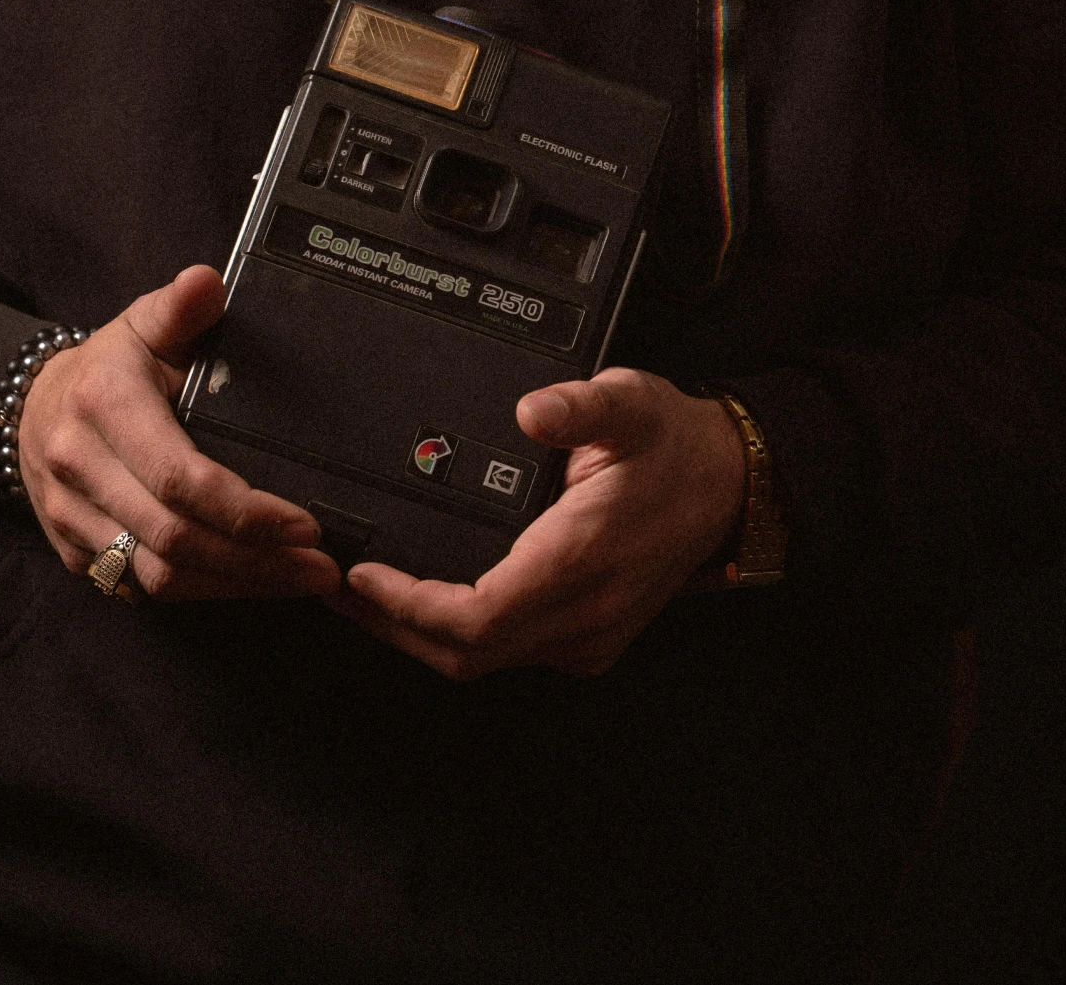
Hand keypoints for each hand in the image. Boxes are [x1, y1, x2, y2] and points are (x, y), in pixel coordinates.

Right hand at [18, 264, 341, 602]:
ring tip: (299, 579)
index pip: (179, 477)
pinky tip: (249, 583)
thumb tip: (208, 282)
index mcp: (104, 405)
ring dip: (235, 585)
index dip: (246, 511)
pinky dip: (201, 591)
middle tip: (319, 565)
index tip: (304, 523)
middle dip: (255, 561)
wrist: (31, 408)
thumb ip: (180, 307)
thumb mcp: (142, 324)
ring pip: (158, 577)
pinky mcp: (75, 554)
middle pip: (174, 539)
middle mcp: (80, 467)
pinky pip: (142, 589)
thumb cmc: (107, 367)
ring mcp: (72, 517)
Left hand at [328, 369, 745, 678]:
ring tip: (362, 591)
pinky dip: (455, 633)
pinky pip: (506, 651)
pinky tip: (422, 597)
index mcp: (581, 561)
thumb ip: (579, 405)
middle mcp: (583, 613)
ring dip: (417, 634)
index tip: (364, 574)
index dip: (409, 606)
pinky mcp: (587, 636)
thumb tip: (531, 409)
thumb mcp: (630, 404)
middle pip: (466, 654)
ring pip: (482, 661)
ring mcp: (586, 634)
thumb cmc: (674, 445)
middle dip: (392, 626)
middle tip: (335, 584)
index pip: (476, 617)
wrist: (729, 486)